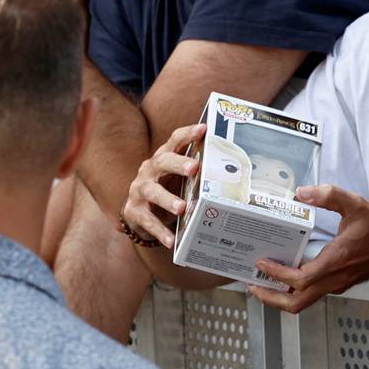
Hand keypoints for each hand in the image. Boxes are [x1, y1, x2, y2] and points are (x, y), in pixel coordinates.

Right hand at [124, 122, 206, 248]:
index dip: (187, 134)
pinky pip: (148, 221)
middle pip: (161, 162)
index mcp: (163, 160)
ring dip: (167, 199)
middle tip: (194, 167)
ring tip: (182, 208)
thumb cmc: (168, 190)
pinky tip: (172, 240)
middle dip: (178, 163)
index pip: (174, 142)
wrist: (139, 213)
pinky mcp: (134, 211)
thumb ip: (198, 173)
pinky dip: (160, 231)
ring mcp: (139, 191)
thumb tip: (235, 171)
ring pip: (152, 192)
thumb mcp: (180, 179)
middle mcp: (149, 171)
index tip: (203, 128)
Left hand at [247, 186, 368, 311]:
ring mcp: (338, 284)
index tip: (261, 264)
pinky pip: (313, 293)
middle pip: (296, 303)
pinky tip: (289, 274)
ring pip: (304, 301)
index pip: (299, 279)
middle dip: (271, 298)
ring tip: (264, 283)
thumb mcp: (354, 204)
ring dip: (282, 296)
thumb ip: (327, 195)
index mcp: (335, 263)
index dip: (276, 274)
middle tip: (253, 287)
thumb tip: (302, 193)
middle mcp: (335, 279)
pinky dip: (296, 289)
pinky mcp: (341, 283)